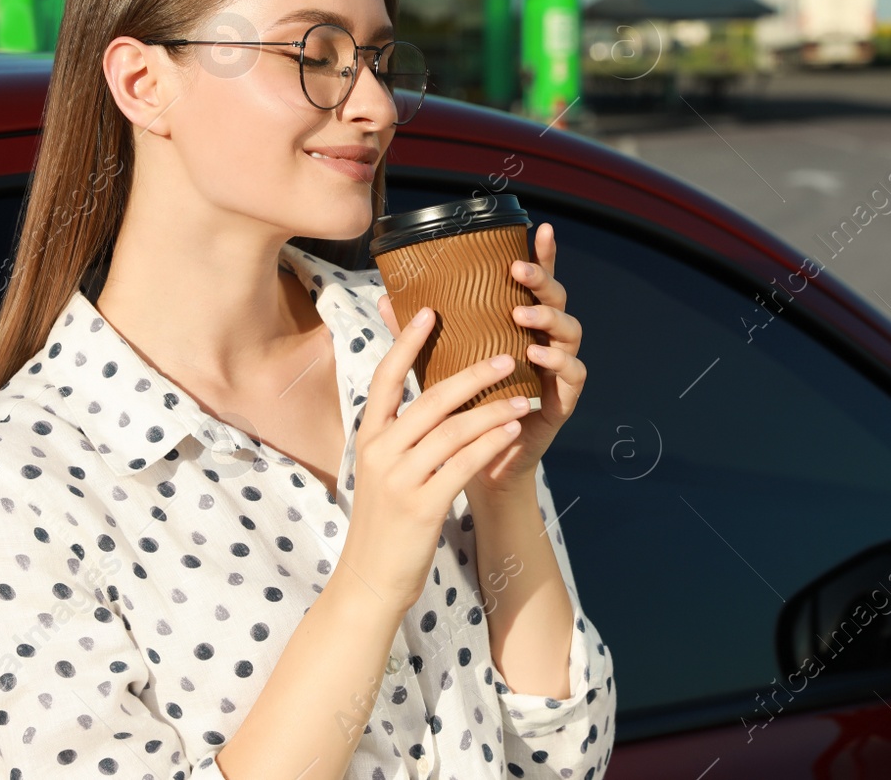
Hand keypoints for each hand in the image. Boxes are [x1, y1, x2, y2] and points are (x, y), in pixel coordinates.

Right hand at [341, 303, 534, 612]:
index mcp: (369, 437)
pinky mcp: (422, 506)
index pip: (385, 377)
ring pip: (453, 430)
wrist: (370, 579)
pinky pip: (463, 464)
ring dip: (492, 410)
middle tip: (505, 355)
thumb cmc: (384, 521)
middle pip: (429, 399)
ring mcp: (400, 479)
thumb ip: (399, 434)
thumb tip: (430, 398)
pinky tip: (512, 429)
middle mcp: (380, 452)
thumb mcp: (381, 470)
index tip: (430, 311)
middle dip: (471, 374)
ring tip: (522, 396)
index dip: (406, 342)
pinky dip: (490, 443)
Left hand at [378, 222, 585, 498]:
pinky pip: (573, 373)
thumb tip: (387, 297)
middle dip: (541, 279)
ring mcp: (557, 369)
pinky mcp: (563, 400)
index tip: (542, 227)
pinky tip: (535, 354)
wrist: (482, 467)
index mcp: (520, 325)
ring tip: (521, 314)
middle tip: (516, 271)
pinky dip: (558, 361)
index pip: (535, 283)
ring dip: (547, 317)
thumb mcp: (439, 365)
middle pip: (557, 298)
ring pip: (570, 330)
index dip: (543, 255)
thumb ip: (420, 334)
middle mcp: (544, 340)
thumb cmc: (463, 410)